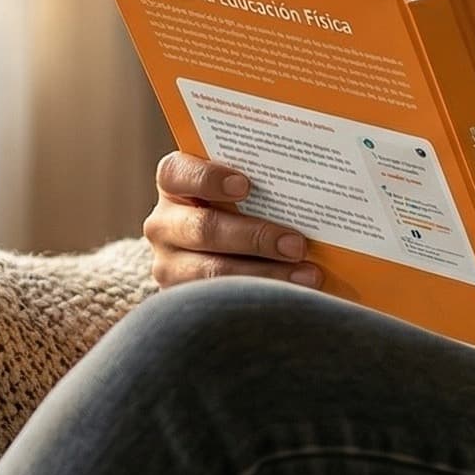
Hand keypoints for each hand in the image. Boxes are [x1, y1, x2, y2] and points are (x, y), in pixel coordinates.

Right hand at [143, 151, 320, 289]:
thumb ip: (259, 177)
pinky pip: (221, 301)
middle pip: (204, 229)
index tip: (246, 186)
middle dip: (255, 237)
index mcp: (174, 184)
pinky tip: (292, 296)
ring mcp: (169, 264)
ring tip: (307, 276)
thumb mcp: (238, 188)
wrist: (215, 249)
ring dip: (265, 274)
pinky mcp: (182, 296)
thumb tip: (311, 173)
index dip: (209, 178)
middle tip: (297, 244)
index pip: (176, 174)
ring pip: (213, 272)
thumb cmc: (238, 206)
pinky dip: (260, 297)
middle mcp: (164, 224)